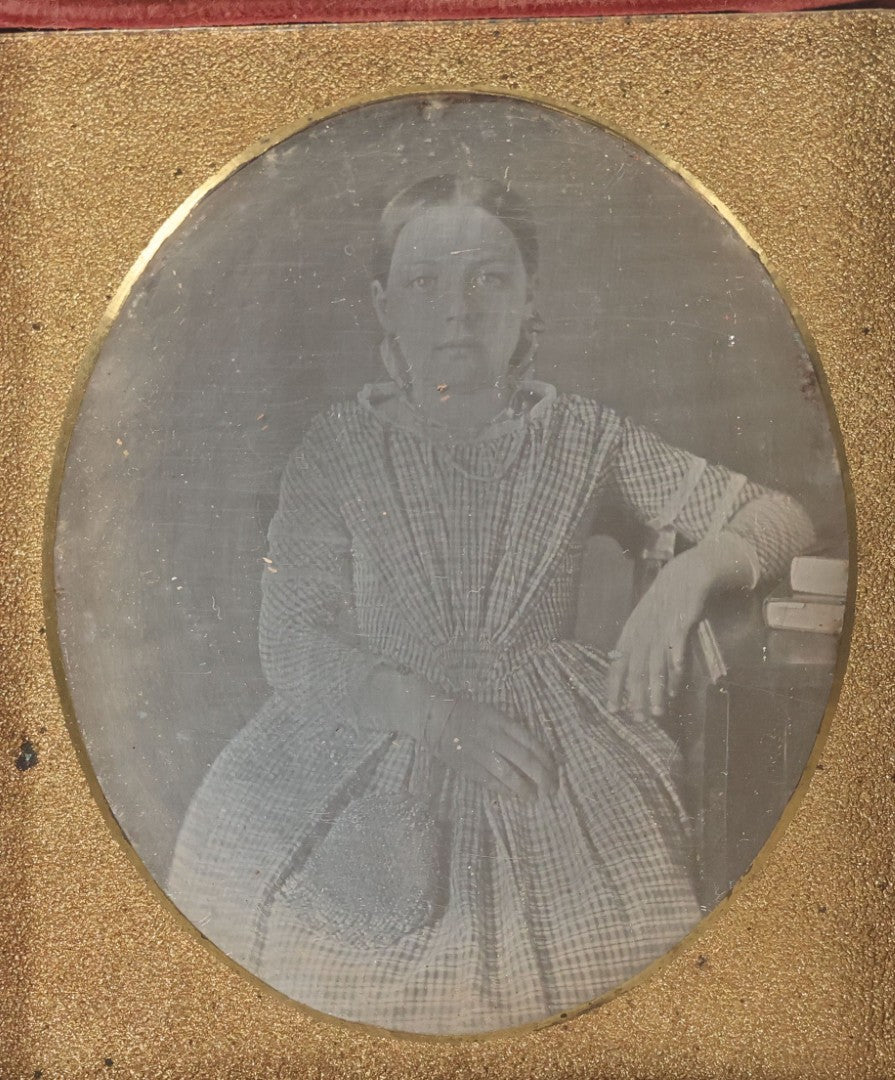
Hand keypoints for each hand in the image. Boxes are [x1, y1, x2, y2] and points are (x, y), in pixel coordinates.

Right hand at [351, 667, 555, 799]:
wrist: (434, 716)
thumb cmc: (466, 713)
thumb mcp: (493, 713)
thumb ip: (512, 731)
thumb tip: (536, 752)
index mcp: (502, 722)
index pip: (532, 743)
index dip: (547, 760)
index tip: (555, 771)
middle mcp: (494, 737)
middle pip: (525, 760)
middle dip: (542, 777)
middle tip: (551, 790)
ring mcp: (480, 753)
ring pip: (509, 774)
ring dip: (525, 788)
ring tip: (534, 798)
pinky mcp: (468, 766)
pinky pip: (490, 781)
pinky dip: (504, 790)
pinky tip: (514, 796)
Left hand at [607, 547, 713, 720]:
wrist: (683, 576)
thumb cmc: (662, 605)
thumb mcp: (644, 625)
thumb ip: (640, 651)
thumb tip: (636, 680)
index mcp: (630, 635)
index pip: (617, 664)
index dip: (614, 687)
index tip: (612, 709)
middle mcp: (642, 632)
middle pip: (637, 668)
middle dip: (637, 696)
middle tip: (639, 719)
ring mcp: (660, 626)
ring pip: (656, 661)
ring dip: (657, 687)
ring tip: (658, 709)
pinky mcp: (680, 619)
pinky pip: (676, 641)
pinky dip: (676, 657)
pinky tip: (677, 673)